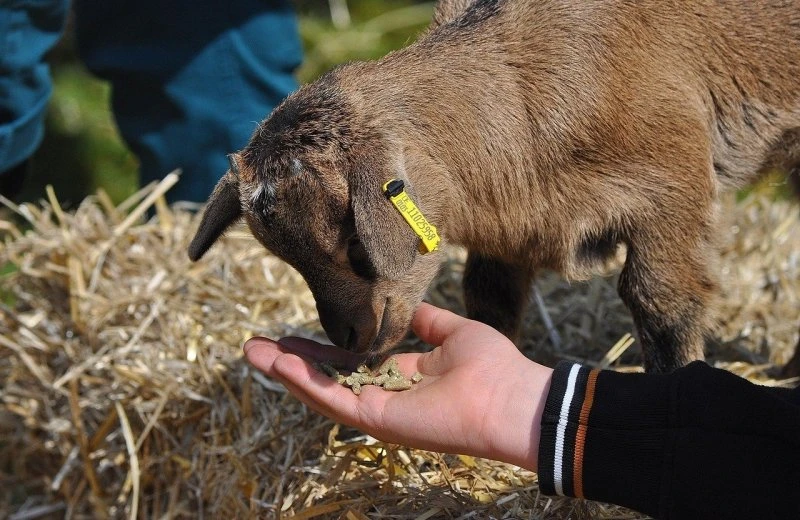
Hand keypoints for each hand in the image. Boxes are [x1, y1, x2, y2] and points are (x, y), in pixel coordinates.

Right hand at [244, 303, 552, 469]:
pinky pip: (333, 401)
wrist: (511, 397)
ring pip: (320, 391)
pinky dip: (304, 384)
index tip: (291, 335)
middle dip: (290, 362)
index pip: (350, 362)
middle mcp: (384, 394)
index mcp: (401, 375)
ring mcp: (377, 410)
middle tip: (255, 345)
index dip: (319, 350)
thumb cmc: (492, 365)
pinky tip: (279, 365)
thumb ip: (426, 321)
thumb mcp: (453, 331)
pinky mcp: (376, 420)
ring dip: (285, 373)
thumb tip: (406, 306)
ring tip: (252, 353)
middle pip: (326, 378)